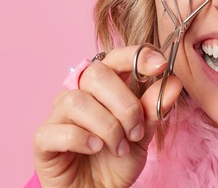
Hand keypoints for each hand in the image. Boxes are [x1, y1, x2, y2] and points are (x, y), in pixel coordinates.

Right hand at [33, 45, 182, 187]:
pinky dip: (83, 139)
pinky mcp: (43, 139)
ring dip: (108, 127)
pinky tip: (95, 149)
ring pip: (78, 101)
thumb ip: (154, 108)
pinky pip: (60, 130)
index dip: (137, 56)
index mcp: (104, 87)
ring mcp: (58, 115)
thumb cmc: (116, 160)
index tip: (161, 65)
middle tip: (136, 132)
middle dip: (124, 104)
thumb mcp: (142, 134)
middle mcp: (78, 93)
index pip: (115, 57)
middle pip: (95, 74)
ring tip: (119, 148)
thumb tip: (173, 82)